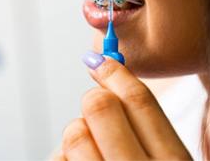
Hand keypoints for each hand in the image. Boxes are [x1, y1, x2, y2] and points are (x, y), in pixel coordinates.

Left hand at [54, 53, 192, 160]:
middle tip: (97, 107)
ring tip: (92, 150)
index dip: (116, 73)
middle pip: (101, 107)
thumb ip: (145, 129)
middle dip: (95, 100)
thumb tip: (108, 85)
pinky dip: (64, 159)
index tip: (100, 59)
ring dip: (78, 134)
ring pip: (74, 133)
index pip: (141, 101)